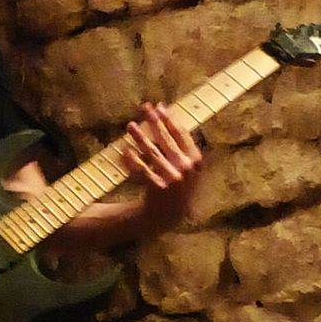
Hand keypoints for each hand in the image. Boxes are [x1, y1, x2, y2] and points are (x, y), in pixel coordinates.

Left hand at [120, 102, 202, 223]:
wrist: (170, 214)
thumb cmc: (178, 185)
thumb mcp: (189, 167)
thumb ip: (183, 147)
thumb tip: (169, 118)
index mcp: (196, 160)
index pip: (181, 134)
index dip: (169, 119)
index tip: (159, 107)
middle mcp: (186, 168)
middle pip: (166, 139)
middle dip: (154, 121)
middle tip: (144, 108)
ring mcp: (172, 178)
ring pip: (152, 152)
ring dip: (140, 136)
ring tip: (130, 125)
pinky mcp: (158, 187)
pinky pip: (142, 170)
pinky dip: (132, 160)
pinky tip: (124, 150)